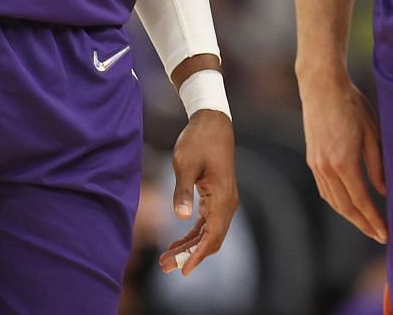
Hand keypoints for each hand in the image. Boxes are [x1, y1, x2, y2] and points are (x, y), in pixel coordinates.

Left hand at [159, 110, 237, 274]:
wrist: (212, 122)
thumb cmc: (198, 141)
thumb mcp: (185, 164)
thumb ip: (182, 191)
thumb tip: (181, 217)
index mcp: (222, 197)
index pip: (213, 235)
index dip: (198, 254)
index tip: (183, 270)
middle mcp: (227, 202)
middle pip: (212, 239)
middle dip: (190, 255)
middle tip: (164, 267)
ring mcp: (224, 200)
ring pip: (209, 233)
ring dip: (190, 247)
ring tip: (166, 259)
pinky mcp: (217, 197)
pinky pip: (207, 224)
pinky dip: (193, 236)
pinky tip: (176, 243)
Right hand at [300, 75, 386, 243]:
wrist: (321, 88)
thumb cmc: (352, 105)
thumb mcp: (373, 132)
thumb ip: (378, 164)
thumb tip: (384, 191)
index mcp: (343, 162)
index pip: (361, 201)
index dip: (374, 220)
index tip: (386, 234)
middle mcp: (326, 168)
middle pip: (346, 207)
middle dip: (363, 224)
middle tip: (379, 236)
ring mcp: (316, 165)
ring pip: (333, 201)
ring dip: (350, 216)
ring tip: (367, 224)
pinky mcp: (312, 160)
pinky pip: (325, 191)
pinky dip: (338, 202)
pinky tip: (349, 205)